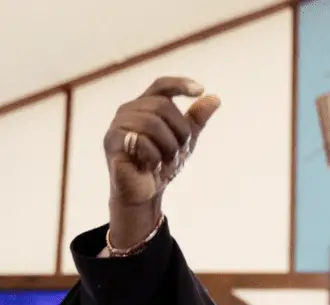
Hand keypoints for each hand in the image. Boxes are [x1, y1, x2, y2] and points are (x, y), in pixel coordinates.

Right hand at [103, 76, 220, 248]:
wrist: (146, 193)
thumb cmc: (161, 164)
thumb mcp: (184, 142)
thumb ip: (196, 120)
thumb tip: (215, 98)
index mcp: (144, 106)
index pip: (161, 86)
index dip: (179, 84)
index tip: (199, 90)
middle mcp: (128, 110)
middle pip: (162, 106)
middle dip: (179, 132)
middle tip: (179, 152)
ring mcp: (117, 125)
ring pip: (152, 123)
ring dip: (168, 146)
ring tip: (164, 161)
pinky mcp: (112, 142)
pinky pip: (141, 141)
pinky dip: (154, 157)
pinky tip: (151, 166)